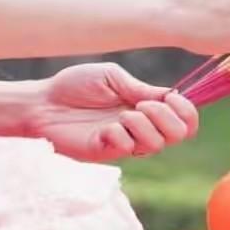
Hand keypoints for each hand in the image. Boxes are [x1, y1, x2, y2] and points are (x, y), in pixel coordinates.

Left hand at [23, 62, 198, 162]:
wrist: (42, 102)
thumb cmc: (74, 86)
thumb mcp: (112, 77)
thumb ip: (140, 88)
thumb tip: (169, 95)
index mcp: (145, 106)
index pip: (184, 118)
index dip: (187, 110)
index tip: (172, 96)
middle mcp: (140, 127)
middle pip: (179, 135)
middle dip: (168, 118)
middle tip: (143, 105)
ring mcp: (124, 142)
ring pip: (157, 144)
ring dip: (144, 125)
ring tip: (122, 115)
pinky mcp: (106, 152)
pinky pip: (127, 149)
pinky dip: (120, 135)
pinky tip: (104, 129)